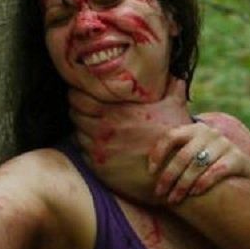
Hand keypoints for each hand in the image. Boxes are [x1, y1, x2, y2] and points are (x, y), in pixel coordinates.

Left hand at [69, 78, 189, 201]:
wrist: (170, 175)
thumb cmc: (173, 141)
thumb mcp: (175, 109)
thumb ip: (171, 87)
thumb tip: (174, 73)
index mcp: (117, 111)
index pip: (80, 97)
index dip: (79, 92)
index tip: (84, 91)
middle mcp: (104, 129)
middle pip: (74, 113)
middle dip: (78, 108)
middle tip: (85, 106)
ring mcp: (99, 149)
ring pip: (77, 132)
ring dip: (82, 127)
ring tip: (93, 124)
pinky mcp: (98, 166)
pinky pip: (82, 150)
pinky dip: (86, 145)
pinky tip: (98, 143)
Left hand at [149, 121, 247, 203]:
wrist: (246, 175)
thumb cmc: (210, 167)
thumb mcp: (193, 155)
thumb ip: (176, 155)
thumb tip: (144, 170)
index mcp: (194, 129)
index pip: (171, 136)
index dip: (158, 153)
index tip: (150, 172)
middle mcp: (210, 132)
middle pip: (183, 155)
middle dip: (169, 176)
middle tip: (160, 194)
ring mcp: (225, 144)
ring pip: (198, 164)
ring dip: (183, 184)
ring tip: (174, 199)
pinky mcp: (238, 158)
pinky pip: (217, 170)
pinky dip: (204, 182)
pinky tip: (195, 193)